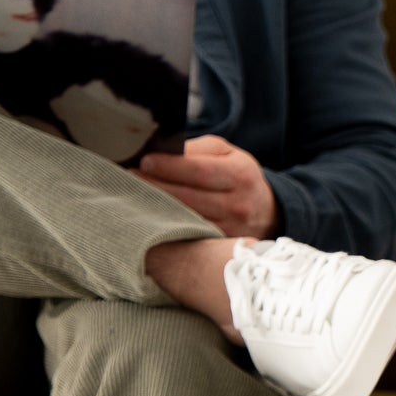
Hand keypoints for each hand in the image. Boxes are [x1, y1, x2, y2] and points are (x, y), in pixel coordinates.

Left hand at [136, 134, 279, 236]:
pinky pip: (187, 236)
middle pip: (187, 197)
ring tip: (133, 194)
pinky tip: (149, 215)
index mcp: (240, 175)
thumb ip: (198, 149)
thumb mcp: (227, 154)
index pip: (200, 170)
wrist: (267, 212)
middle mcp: (238, 205)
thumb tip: (163, 151)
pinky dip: (165, 225)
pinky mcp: (219, 246)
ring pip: (184, 219)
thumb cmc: (238, 177)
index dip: (169, 166)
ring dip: (155, 206)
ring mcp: (230, 230)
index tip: (145, 161)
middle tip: (129, 177)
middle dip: (154, 186)